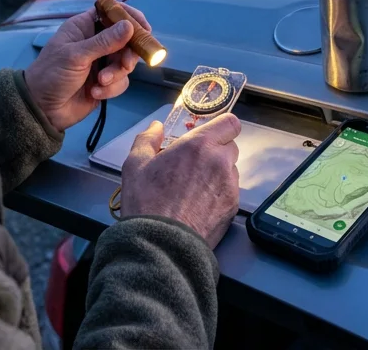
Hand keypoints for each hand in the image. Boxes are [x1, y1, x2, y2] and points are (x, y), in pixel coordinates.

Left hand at [23, 5, 152, 132]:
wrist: (41, 109)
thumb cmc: (51, 74)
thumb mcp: (76, 56)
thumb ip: (105, 42)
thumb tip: (130, 26)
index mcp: (85, 27)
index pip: (112, 12)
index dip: (130, 17)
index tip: (144, 28)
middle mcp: (96, 42)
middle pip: (127, 39)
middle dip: (128, 53)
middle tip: (125, 64)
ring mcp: (101, 62)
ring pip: (126, 62)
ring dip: (116, 74)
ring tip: (101, 82)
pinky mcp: (105, 82)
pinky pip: (121, 82)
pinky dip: (111, 88)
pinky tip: (94, 93)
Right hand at [119, 114, 241, 247]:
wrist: (162, 244)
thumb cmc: (147, 203)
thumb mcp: (135, 164)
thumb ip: (147, 139)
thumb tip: (156, 127)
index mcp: (199, 145)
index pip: (230, 123)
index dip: (220, 126)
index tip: (207, 133)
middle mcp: (220, 162)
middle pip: (230, 146)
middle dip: (215, 150)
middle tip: (194, 162)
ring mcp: (230, 186)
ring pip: (231, 170)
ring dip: (218, 172)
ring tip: (194, 186)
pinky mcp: (232, 208)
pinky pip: (230, 191)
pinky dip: (218, 193)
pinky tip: (198, 203)